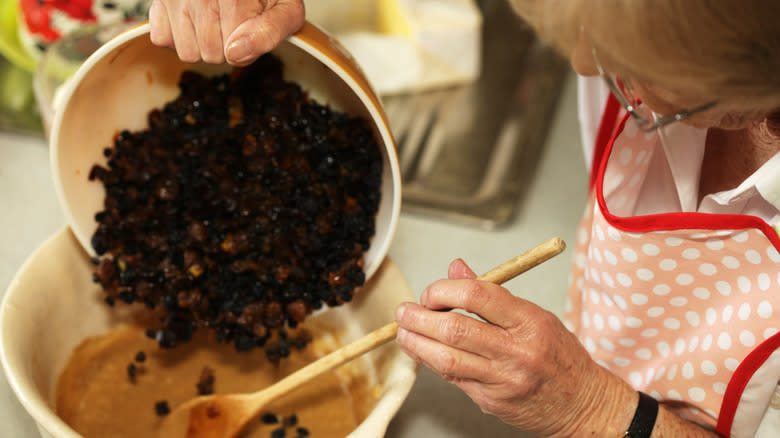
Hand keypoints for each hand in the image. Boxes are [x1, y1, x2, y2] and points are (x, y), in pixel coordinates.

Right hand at [148, 0, 304, 64]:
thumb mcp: (286, 8)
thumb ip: (270, 32)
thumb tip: (235, 54)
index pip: (233, 53)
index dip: (247, 45)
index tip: (253, 23)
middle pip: (210, 55)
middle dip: (226, 46)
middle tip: (235, 21)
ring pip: (187, 52)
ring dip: (203, 44)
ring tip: (215, 19)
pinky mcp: (159, 1)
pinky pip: (162, 40)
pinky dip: (177, 36)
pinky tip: (194, 20)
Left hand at [395, 259, 634, 436]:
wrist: (583, 405)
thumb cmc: (560, 356)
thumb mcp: (535, 315)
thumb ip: (492, 294)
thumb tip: (456, 269)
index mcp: (530, 321)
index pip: (478, 295)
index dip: (444, 290)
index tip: (431, 292)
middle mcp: (517, 350)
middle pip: (455, 328)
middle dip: (420, 317)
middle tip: (404, 311)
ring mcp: (503, 379)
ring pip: (446, 358)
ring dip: (416, 342)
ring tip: (402, 331)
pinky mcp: (492, 401)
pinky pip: (453, 378)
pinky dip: (431, 362)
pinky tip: (421, 351)